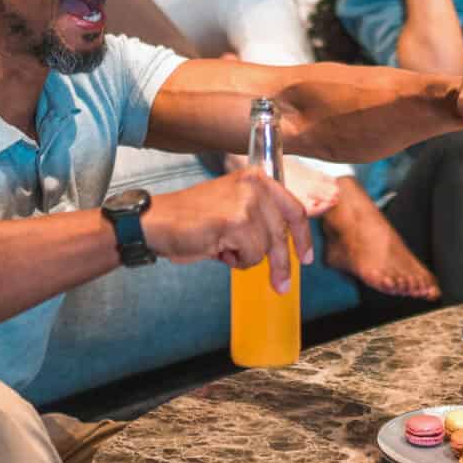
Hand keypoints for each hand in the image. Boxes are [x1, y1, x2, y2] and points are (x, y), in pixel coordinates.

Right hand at [141, 168, 311, 292]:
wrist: (157, 221)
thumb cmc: (191, 219)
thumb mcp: (233, 207)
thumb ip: (260, 217)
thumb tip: (284, 246)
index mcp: (257, 178)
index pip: (294, 209)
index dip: (303, 237)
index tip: (305, 257)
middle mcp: (255, 185)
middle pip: (282, 234)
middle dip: (280, 264)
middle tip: (280, 284)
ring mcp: (246, 202)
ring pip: (265, 248)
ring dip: (246, 258)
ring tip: (223, 247)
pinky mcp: (236, 222)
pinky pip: (250, 256)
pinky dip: (235, 261)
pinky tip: (217, 249)